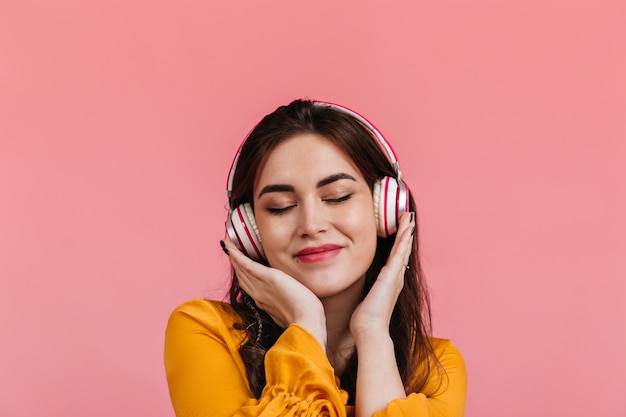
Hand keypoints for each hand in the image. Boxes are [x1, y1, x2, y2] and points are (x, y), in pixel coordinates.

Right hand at [221, 240, 326, 346]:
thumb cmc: (304, 317)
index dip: (242, 274)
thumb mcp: (291, 310)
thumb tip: (291, 297)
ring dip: (233, 257)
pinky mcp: (268, 278)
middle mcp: (258, 295)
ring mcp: (261, 287)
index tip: (238, 265)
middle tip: (229, 251)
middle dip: (235, 264)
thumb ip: (287, 302)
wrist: (306, 321)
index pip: (249, 285)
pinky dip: (237, 256)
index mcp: (264, 302)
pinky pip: (247, 265)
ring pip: (242, 270)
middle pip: (242, 277)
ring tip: (227, 246)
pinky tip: (230, 247)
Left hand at [350, 211, 414, 342]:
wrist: (370, 330)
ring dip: (407, 232)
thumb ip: (366, 292)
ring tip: (409, 217)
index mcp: (390, 282)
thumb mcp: (366, 300)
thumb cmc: (365, 319)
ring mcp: (396, 276)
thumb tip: (360, 290)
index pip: (396, 258)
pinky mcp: (392, 275)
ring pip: (403, 248)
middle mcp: (396, 278)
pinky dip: (404, 239)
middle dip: (406, 234)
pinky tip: (407, 228)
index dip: (400, 244)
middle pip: (403, 251)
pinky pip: (400, 252)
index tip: (401, 230)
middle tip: (408, 217)